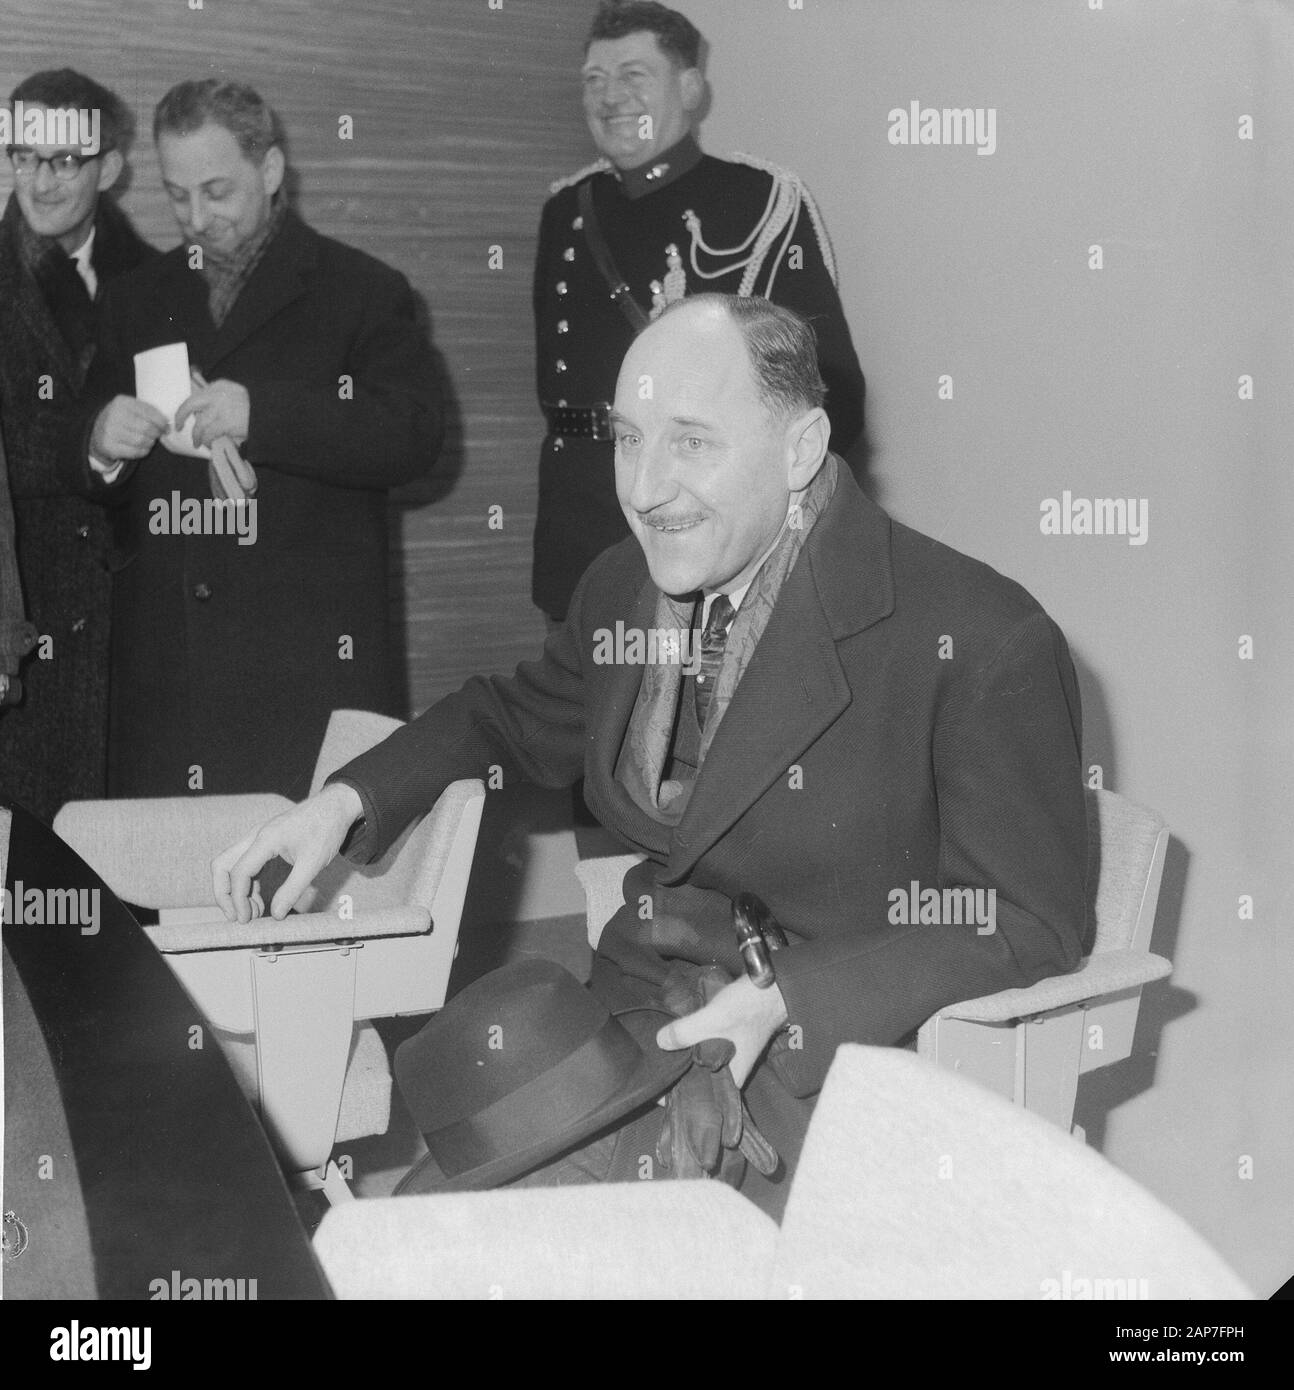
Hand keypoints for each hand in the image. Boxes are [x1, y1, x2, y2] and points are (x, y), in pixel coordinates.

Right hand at [90, 395, 168, 461]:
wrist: (97, 431)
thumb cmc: (122, 418)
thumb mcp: (132, 408)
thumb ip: (148, 411)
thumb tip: (167, 424)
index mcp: (122, 402)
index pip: (149, 412)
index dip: (162, 422)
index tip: (166, 427)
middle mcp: (114, 415)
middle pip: (147, 428)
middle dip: (156, 433)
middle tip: (157, 435)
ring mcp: (109, 431)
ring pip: (142, 441)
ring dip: (150, 443)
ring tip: (149, 440)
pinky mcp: (109, 446)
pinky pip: (135, 452)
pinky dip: (143, 451)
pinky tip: (142, 447)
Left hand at [176, 373, 250, 449]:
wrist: (270, 413)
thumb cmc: (255, 407)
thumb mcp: (237, 394)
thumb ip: (221, 398)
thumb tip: (205, 410)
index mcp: (219, 386)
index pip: (197, 393)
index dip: (188, 405)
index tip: (184, 413)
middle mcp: (216, 395)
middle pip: (190, 404)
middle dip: (181, 416)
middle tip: (179, 425)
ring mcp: (220, 409)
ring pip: (199, 424)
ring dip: (197, 435)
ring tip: (198, 442)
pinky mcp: (225, 423)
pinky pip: (209, 434)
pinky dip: (208, 441)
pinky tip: (209, 444)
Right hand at [212, 782, 362, 922]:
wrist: (336, 806)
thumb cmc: (326, 830)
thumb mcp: (313, 863)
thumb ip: (293, 889)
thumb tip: (276, 915)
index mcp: (265, 839)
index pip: (239, 872)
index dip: (238, 899)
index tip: (246, 919)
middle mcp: (256, 836)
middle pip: (222, 865)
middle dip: (224, 893)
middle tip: (237, 917)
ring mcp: (259, 838)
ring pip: (233, 865)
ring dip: (238, 890)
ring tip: (254, 914)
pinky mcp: (266, 842)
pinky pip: (248, 864)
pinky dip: (249, 884)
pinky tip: (260, 901)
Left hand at [656, 974, 788, 1087]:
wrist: (771, 986)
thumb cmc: (747, 1008)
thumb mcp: (713, 1020)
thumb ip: (685, 1032)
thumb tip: (659, 1043)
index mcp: (731, 1078)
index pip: (702, 1099)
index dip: (679, 1098)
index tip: (656, 1091)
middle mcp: (730, 1072)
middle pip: (699, 1083)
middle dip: (677, 1079)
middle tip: (652, 1073)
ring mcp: (728, 1056)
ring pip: (700, 1066)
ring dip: (683, 1063)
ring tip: (657, 1060)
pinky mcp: (725, 1042)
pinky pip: (703, 1051)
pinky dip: (690, 1049)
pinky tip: (675, 1043)